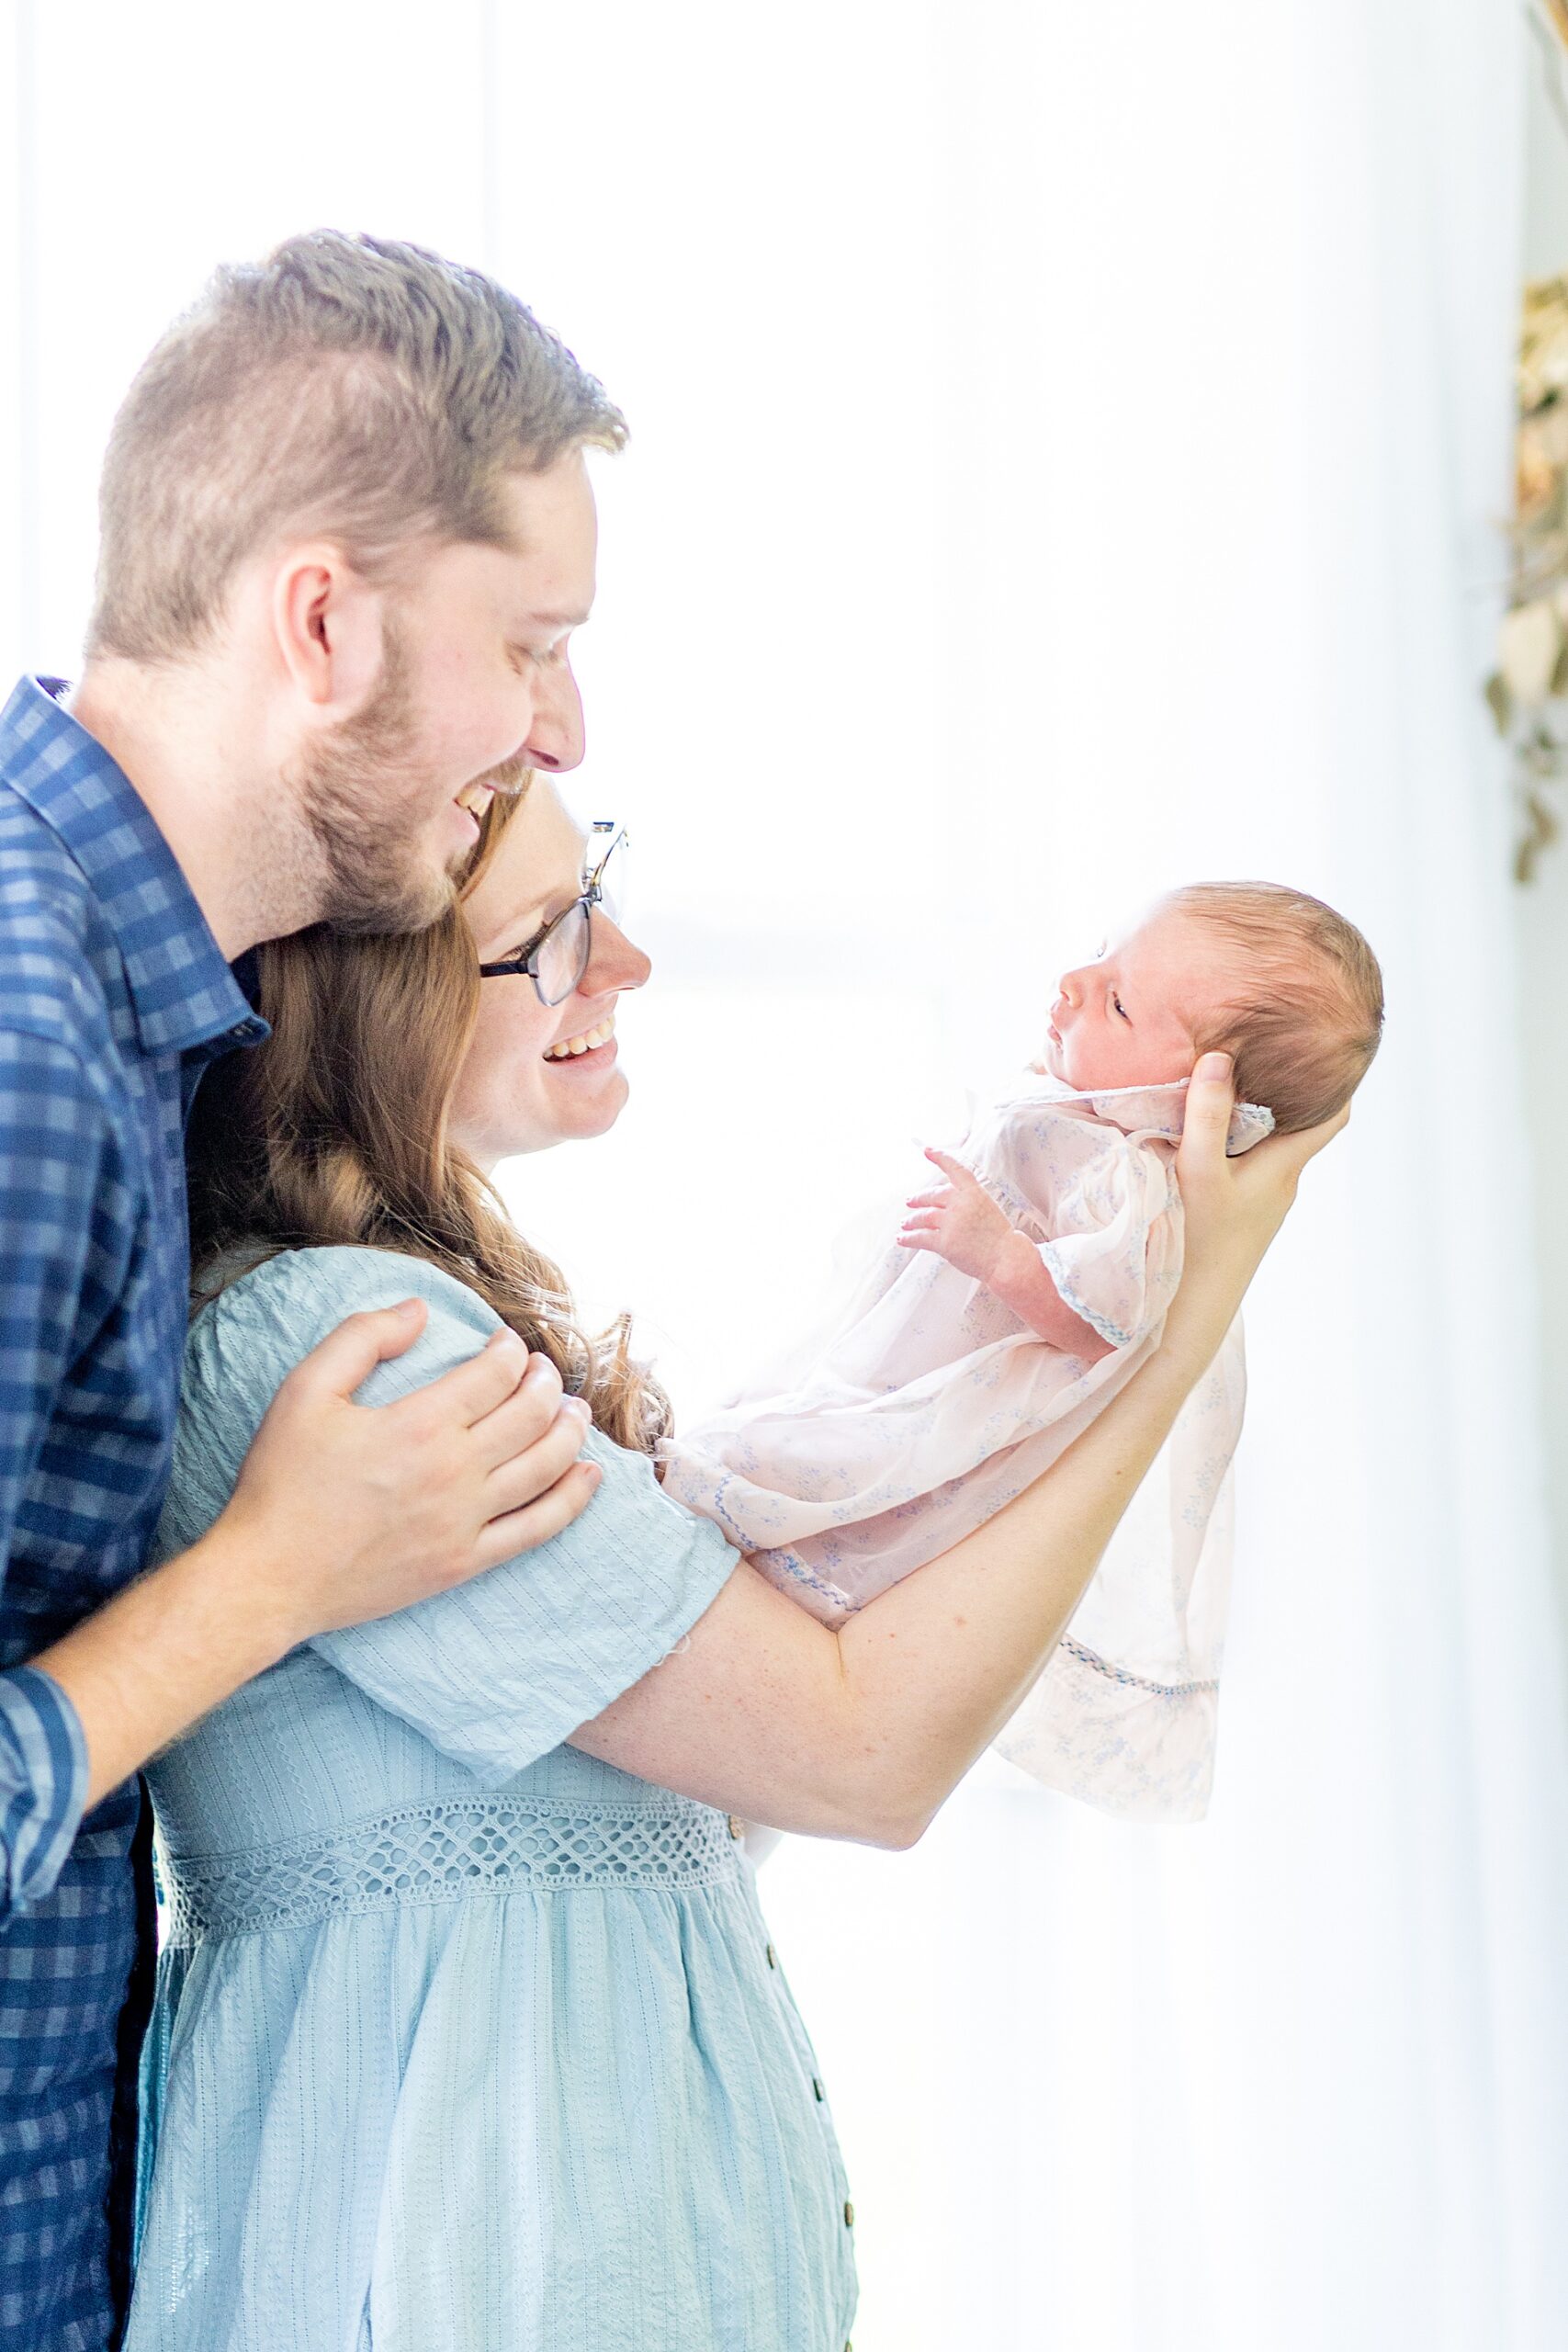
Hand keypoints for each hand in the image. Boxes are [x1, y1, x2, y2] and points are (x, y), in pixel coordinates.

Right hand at [217, 1301, 599, 1648]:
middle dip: (546, 1383)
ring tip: (575, 1410)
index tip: (507, 1344)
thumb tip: (420, 1309)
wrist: (269, 1577)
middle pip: (530, 1415)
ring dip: (570, 1431)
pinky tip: (590, 1475)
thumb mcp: (304, 1391)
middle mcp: (454, 1471)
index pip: (495, 1375)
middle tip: (543, 1371)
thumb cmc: (282, 1482)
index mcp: (420, 1424)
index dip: (510, 1351)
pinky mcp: (464, 1562)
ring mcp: (465, 1521)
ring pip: (544, 1466)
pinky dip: (572, 1499)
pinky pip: (536, 1528)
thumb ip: (362, 1337)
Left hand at [896, 1147, 1015, 1281]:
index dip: (940, 1158)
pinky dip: (909, 1238)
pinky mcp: (944, 1242)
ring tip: (905, 1223)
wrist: (1006, 1258)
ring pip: (923, 1217)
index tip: (927, 1150)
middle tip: (910, 1201)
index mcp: (974, 1193)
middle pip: (932, 1196)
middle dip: (919, 1199)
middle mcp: (960, 1203)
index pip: (955, 1169)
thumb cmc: (1000, 1237)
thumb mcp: (988, 1209)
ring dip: (912, 1220)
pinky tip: (902, 1238)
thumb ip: (967, 1202)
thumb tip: (946, 1205)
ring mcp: (951, 1222)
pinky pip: (921, 1237)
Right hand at [1166, 1054, 1348, 1356]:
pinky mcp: (1237, 1215)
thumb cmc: (1197, 1243)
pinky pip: (1244, 1164)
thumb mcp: (1197, 1172)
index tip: (1327, 1041)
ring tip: (1228, 1078)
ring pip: (1268, 1144)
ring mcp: (1260, 1202)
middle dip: (1285, 1086)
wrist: (1187, 1316)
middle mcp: (1281, 1183)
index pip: (1335, 1113)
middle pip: (1297, 1123)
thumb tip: (1220, 1057)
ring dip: (1253, 1114)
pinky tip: (1203, 1131)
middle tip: (1264, 1045)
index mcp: (1284, 1167)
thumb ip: (1207, 1116)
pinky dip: (1233, 1140)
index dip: (1339, 1077)